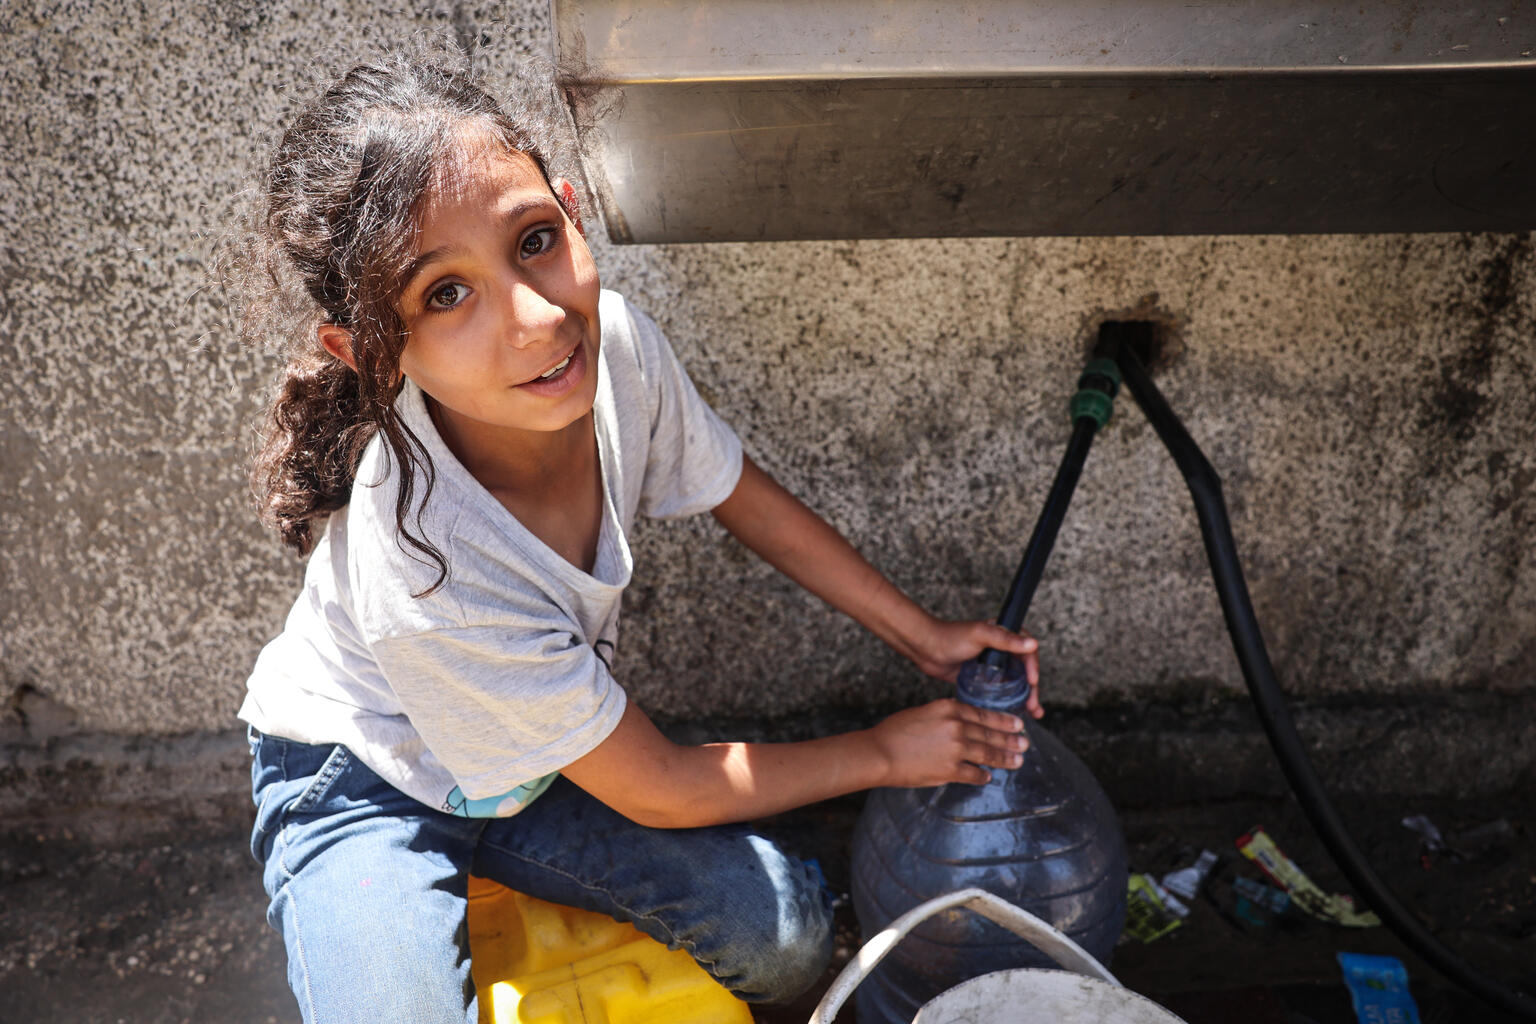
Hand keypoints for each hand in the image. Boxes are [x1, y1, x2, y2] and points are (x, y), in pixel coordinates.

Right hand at [867, 698, 1028, 786]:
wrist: (880, 752)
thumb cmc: (894, 732)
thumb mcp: (923, 713)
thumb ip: (946, 717)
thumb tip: (963, 727)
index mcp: (949, 708)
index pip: (983, 715)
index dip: (1003, 721)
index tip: (1016, 724)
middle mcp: (956, 726)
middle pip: (990, 733)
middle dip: (1010, 739)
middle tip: (1024, 743)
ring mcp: (955, 748)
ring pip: (987, 753)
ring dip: (1004, 758)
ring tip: (1017, 761)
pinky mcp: (950, 769)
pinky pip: (973, 773)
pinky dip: (982, 776)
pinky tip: (988, 776)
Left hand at [906, 618, 1042, 717]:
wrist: (926, 648)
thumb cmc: (950, 637)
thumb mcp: (980, 635)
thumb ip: (1006, 640)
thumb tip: (1032, 643)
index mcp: (1004, 636)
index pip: (1027, 653)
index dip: (1033, 667)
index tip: (1033, 682)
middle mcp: (1001, 651)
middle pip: (1024, 671)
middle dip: (1032, 689)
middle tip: (1034, 705)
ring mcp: (992, 666)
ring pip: (1014, 683)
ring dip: (1024, 697)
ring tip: (1032, 713)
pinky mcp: (982, 679)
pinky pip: (999, 691)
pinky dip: (1008, 701)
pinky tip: (1013, 712)